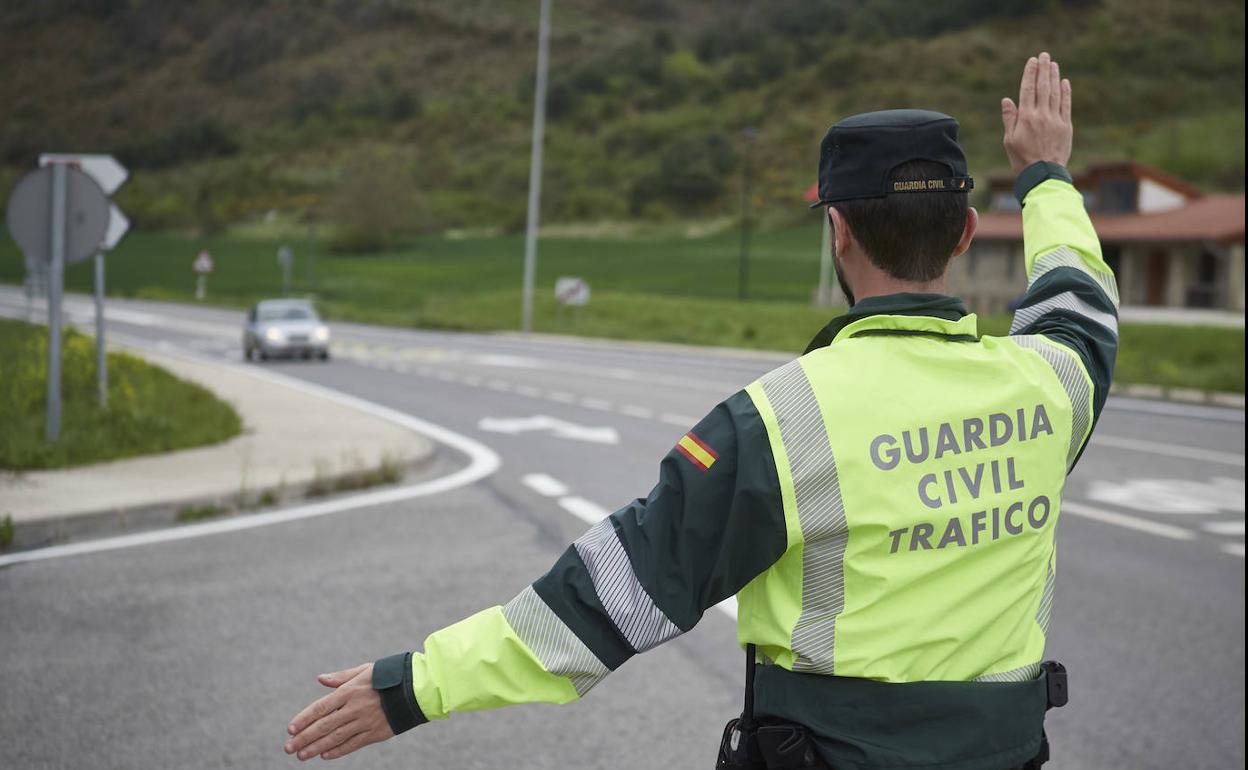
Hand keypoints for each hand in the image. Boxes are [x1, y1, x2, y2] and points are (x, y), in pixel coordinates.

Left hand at [284, 663, 394, 760]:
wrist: (417, 688)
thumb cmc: (390, 676)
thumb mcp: (366, 670)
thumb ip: (342, 677)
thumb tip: (320, 679)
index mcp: (350, 691)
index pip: (321, 707)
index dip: (304, 719)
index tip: (290, 729)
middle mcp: (355, 708)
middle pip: (324, 726)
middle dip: (304, 738)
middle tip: (289, 748)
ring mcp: (365, 722)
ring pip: (336, 738)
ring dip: (316, 748)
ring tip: (301, 755)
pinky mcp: (376, 733)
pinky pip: (353, 744)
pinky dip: (338, 751)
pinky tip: (325, 756)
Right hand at [1001, 52, 1072, 174]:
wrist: (1042, 175)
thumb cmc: (1022, 159)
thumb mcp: (1009, 140)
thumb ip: (1010, 118)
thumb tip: (1007, 100)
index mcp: (1026, 117)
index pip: (1028, 89)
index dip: (1030, 73)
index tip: (1032, 61)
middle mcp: (1041, 115)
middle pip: (1043, 87)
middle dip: (1043, 70)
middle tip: (1044, 56)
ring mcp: (1055, 120)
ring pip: (1055, 93)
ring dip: (1054, 77)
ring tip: (1053, 64)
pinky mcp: (1066, 127)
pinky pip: (1066, 105)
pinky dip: (1065, 92)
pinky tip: (1064, 82)